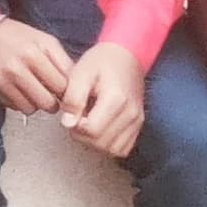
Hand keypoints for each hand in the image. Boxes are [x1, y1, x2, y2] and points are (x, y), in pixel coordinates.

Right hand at [0, 14, 75, 115]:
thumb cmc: (17, 36)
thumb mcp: (44, 40)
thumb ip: (62, 61)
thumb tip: (77, 85)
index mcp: (34, 54)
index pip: (61, 87)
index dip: (65, 90)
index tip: (62, 88)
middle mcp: (16, 68)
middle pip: (47, 103)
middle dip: (52, 102)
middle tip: (50, 94)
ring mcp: (2, 80)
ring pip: (30, 109)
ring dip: (35, 103)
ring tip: (33, 91)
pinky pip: (13, 107)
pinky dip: (19, 102)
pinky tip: (18, 89)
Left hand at [59, 41, 146, 159]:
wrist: (125, 56)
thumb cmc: (100, 62)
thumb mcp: (80, 73)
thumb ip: (73, 98)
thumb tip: (68, 123)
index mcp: (116, 99)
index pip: (93, 130)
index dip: (75, 127)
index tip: (70, 114)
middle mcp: (131, 114)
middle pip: (102, 143)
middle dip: (83, 136)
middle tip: (76, 118)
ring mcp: (137, 121)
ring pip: (113, 149)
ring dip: (95, 143)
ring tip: (87, 123)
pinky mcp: (138, 125)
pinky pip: (123, 148)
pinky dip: (108, 144)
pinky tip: (99, 128)